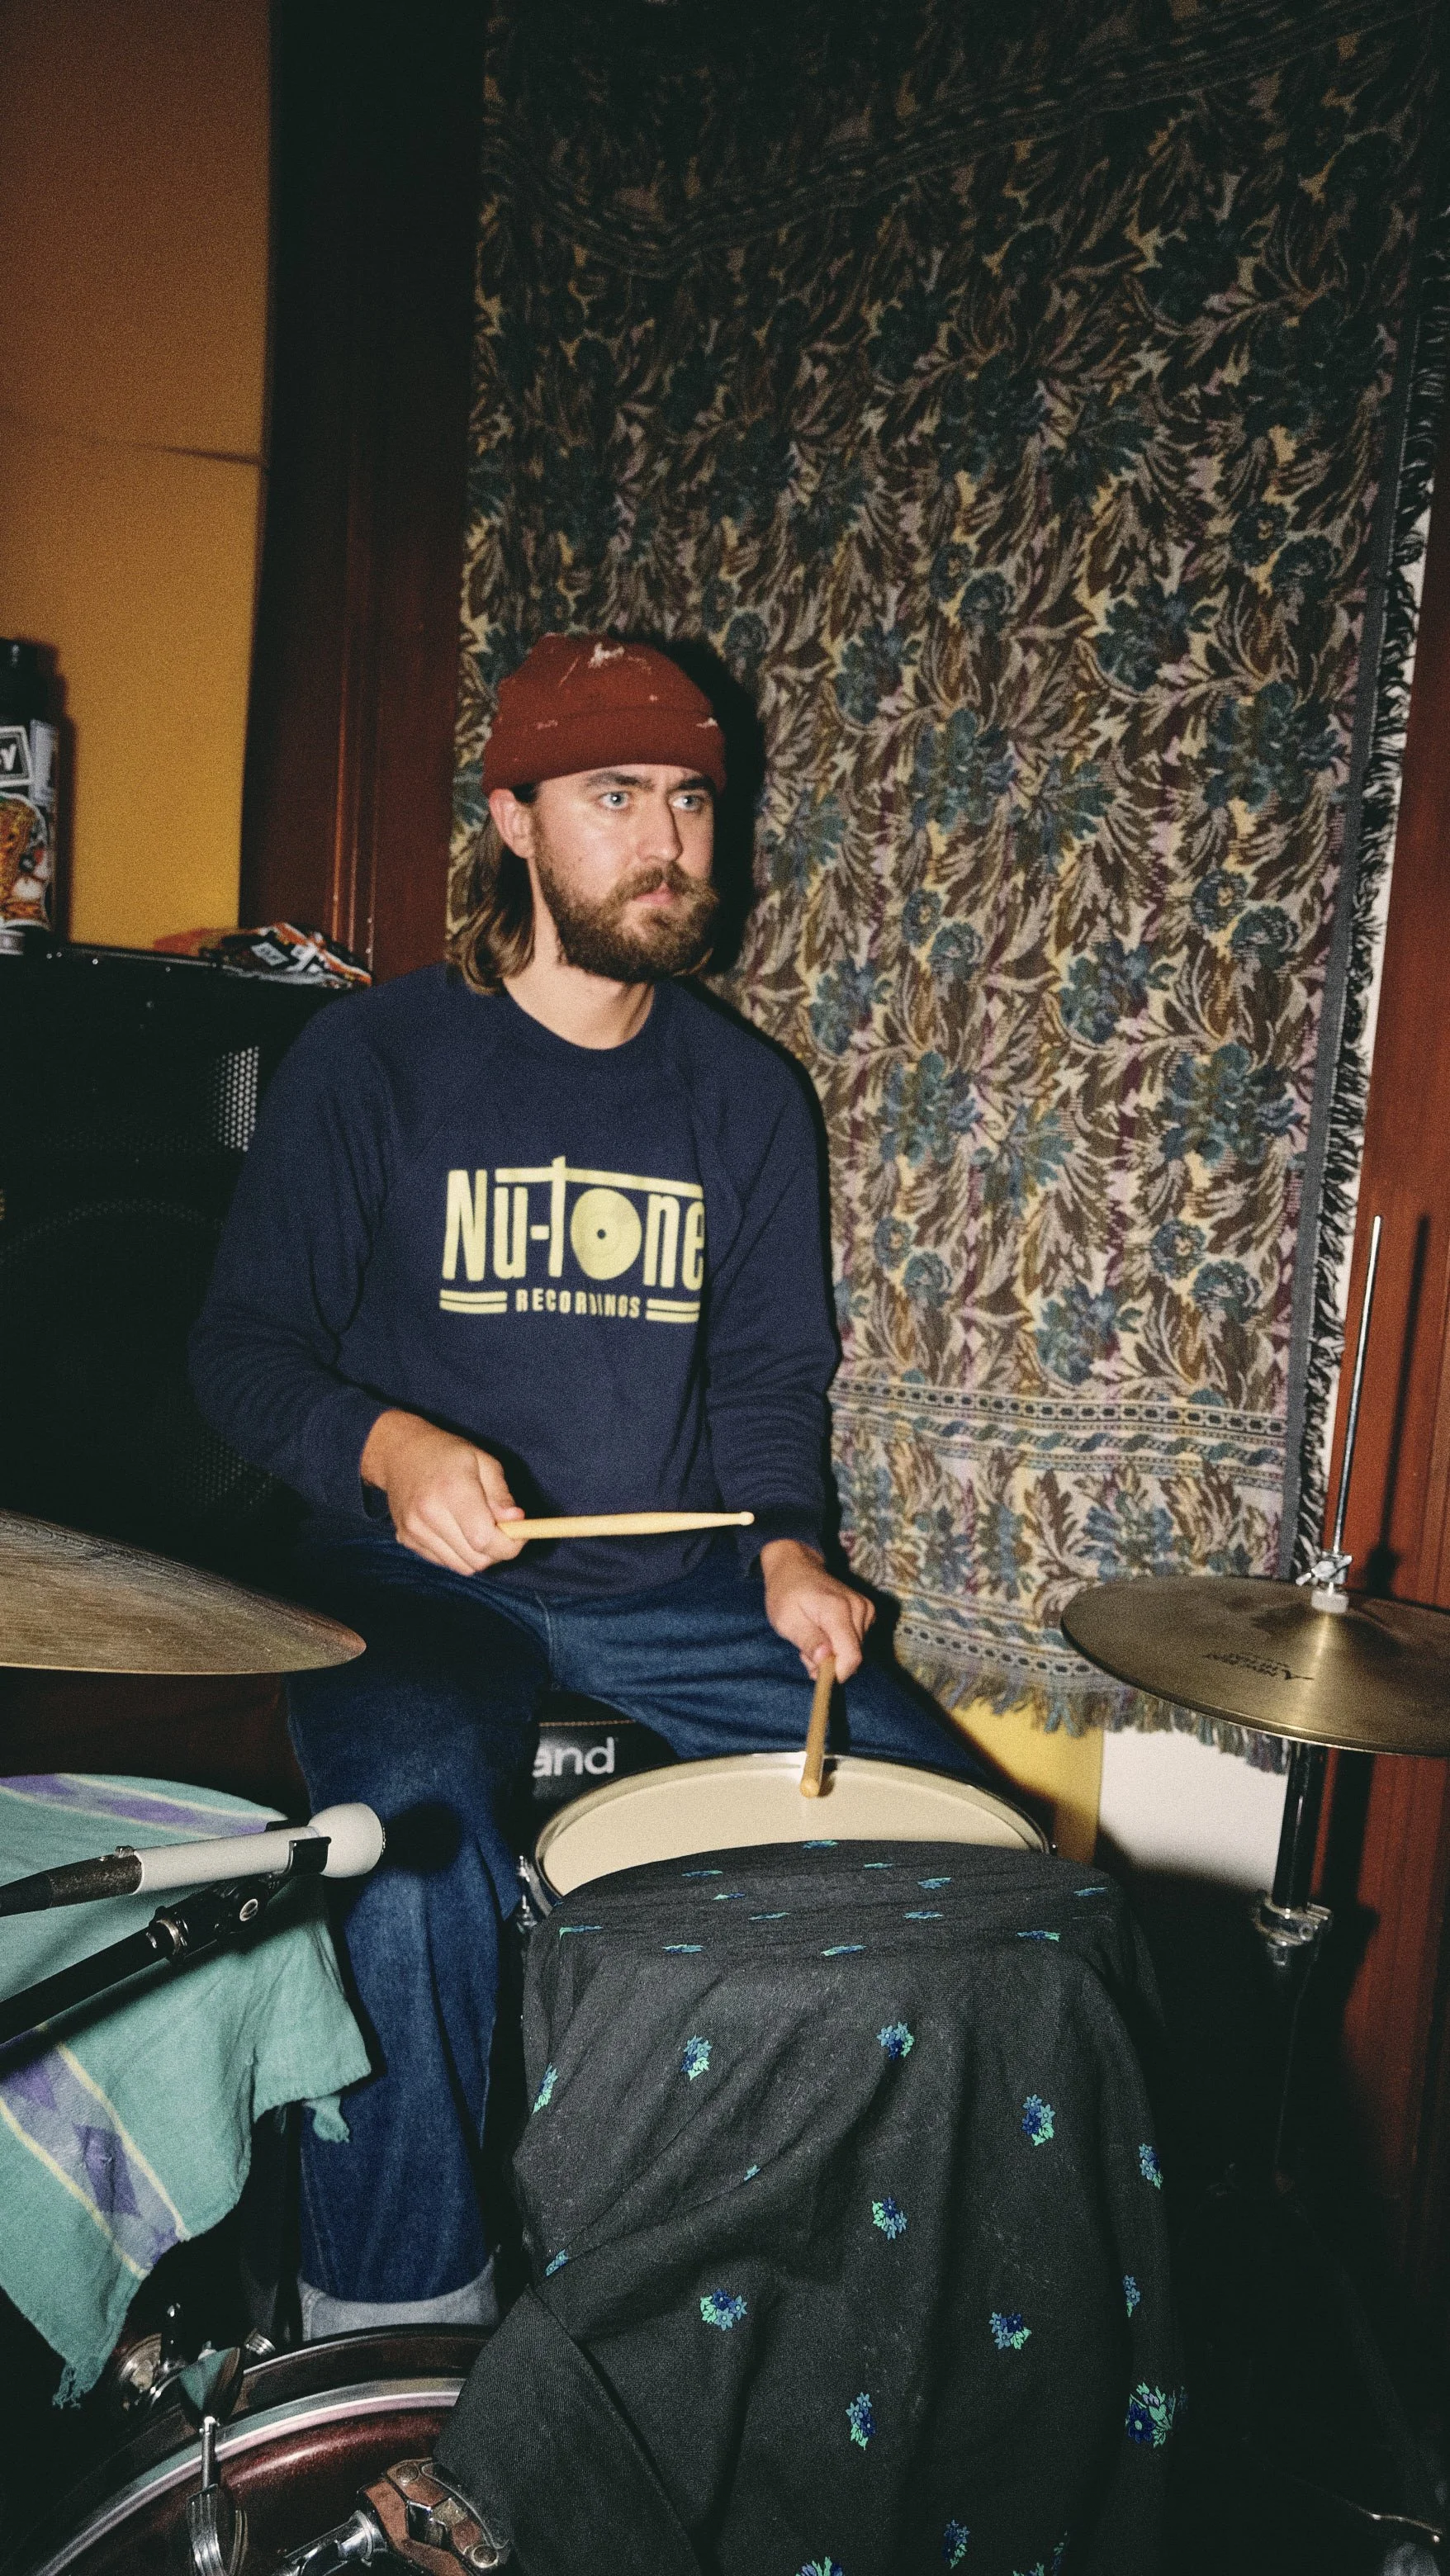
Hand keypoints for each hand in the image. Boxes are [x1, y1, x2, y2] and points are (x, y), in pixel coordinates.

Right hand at [360, 1409, 525, 1576]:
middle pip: (476, 1559)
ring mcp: (414, 1530)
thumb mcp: (483, 1462)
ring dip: (479, 1555)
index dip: (510, 1545)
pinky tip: (458, 1529)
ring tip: (480, 1528)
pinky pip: (445, 1562)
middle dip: (498, 1551)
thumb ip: (501, 1495)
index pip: (484, 1539)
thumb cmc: (448, 1454)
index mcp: (452, 1490)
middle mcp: (428, 1514)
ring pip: (462, 1566)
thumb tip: (517, 1521)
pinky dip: (459, 1553)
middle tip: (503, 1531)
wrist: (400, 1453)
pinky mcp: (406, 1540)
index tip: (521, 1535)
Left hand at [760, 1538, 874, 1680]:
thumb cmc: (786, 1593)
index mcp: (837, 1610)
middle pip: (854, 1656)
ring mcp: (865, 1607)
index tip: (815, 1674)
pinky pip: (858, 1640)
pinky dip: (840, 1644)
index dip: (837, 1674)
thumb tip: (825, 1660)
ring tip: (812, 1638)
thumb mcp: (786, 1619)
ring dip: (834, 1654)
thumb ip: (808, 1640)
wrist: (795, 1565)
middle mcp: (858, 1608)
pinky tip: (824, 1633)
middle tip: (805, 1651)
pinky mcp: (867, 1610)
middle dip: (830, 1663)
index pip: (852, 1656)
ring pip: (856, 1650)